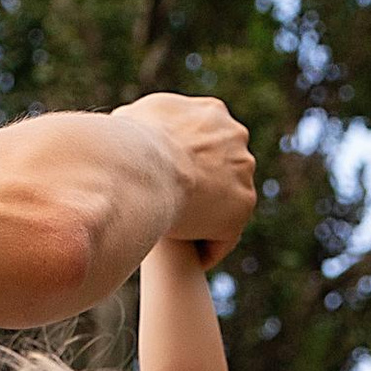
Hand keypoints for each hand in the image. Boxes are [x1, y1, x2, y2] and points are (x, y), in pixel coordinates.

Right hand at [112, 95, 257, 266]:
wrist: (144, 165)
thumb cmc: (127, 143)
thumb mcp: (130, 120)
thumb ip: (139, 124)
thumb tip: (127, 131)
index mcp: (211, 112)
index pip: (203, 141)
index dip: (182, 164)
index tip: (164, 183)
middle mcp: (235, 135)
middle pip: (220, 168)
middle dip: (200, 188)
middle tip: (170, 209)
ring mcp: (244, 170)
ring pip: (226, 201)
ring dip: (206, 218)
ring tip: (179, 240)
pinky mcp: (242, 205)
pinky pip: (224, 234)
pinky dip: (208, 245)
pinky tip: (188, 258)